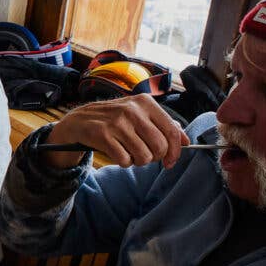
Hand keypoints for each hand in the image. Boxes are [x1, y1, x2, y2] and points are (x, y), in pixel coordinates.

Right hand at [45, 94, 188, 169]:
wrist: (79, 120)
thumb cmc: (113, 119)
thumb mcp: (138, 114)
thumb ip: (163, 124)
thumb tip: (186, 141)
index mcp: (145, 103)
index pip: (171, 131)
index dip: (175, 151)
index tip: (171, 161)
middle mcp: (132, 110)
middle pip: (159, 146)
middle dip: (154, 158)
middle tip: (145, 156)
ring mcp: (117, 122)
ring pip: (143, 156)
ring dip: (138, 161)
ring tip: (130, 154)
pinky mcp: (103, 135)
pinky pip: (125, 160)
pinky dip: (124, 162)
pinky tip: (118, 154)